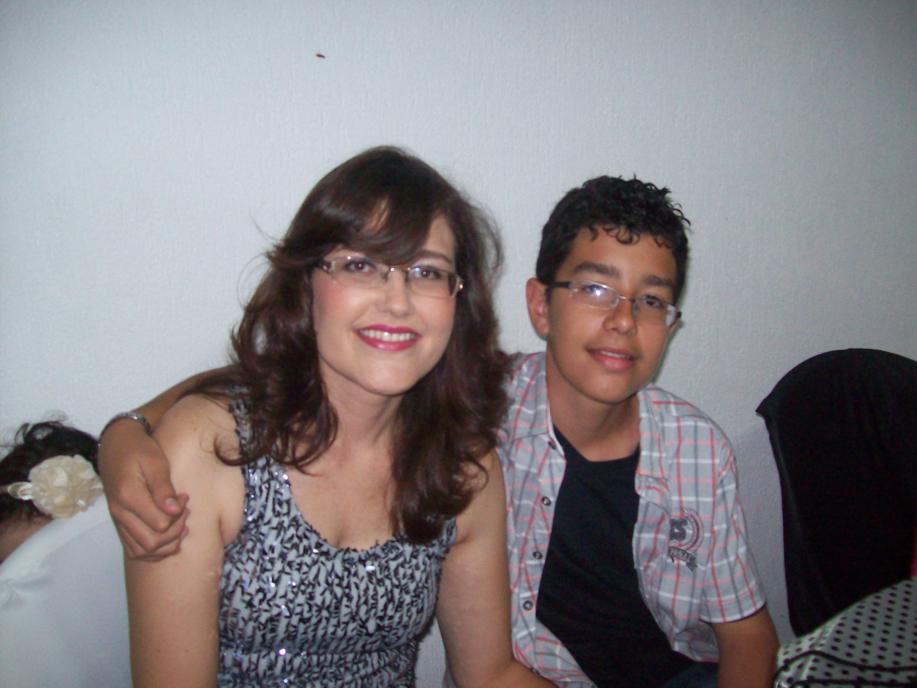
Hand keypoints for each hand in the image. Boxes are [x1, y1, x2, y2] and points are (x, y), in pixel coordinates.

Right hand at [99, 418, 188, 559]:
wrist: (116, 445)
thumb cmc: (139, 449)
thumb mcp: (155, 461)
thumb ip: (164, 488)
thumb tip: (175, 511)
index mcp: (128, 496)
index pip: (160, 525)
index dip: (178, 517)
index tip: (185, 498)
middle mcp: (119, 513)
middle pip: (151, 543)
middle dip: (175, 533)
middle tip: (184, 511)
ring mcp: (117, 520)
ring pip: (141, 551)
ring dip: (166, 544)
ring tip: (179, 524)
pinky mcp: (119, 523)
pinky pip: (134, 549)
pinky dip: (154, 550)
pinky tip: (168, 535)